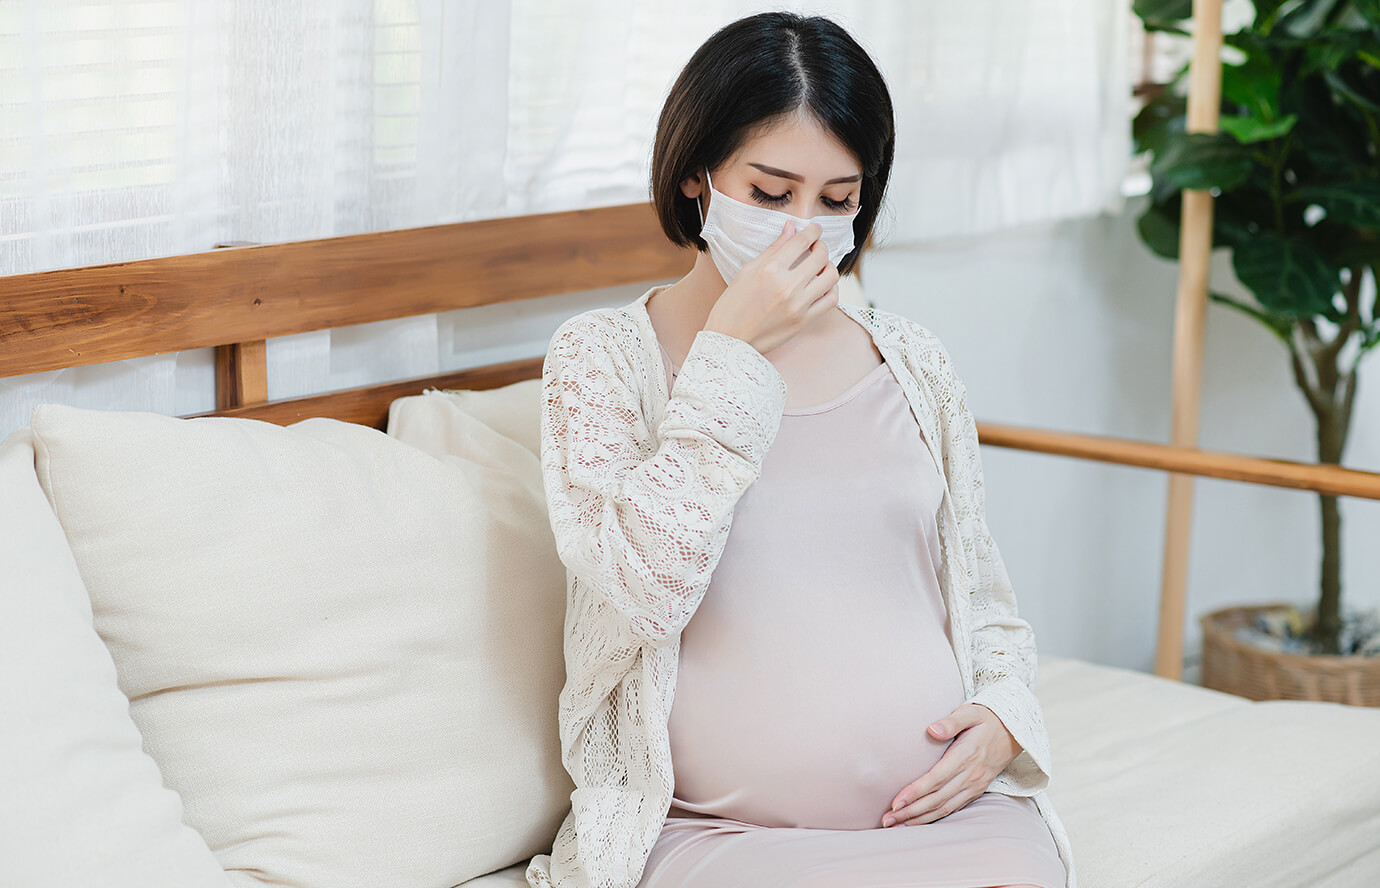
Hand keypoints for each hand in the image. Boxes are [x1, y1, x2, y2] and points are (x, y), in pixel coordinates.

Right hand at [703, 220, 840, 355]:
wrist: (729, 341)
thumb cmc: (732, 305)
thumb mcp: (747, 272)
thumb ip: (773, 249)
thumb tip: (790, 227)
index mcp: (769, 270)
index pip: (801, 242)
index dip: (812, 231)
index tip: (815, 229)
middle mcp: (786, 286)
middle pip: (820, 257)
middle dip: (821, 247)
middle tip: (817, 247)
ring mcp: (797, 305)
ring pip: (830, 277)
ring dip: (829, 267)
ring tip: (821, 267)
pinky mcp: (803, 321)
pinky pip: (830, 300)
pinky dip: (831, 288)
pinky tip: (822, 286)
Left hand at [880, 703, 1021, 827]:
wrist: (1014, 732)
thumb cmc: (987, 719)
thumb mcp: (971, 712)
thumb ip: (951, 721)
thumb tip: (931, 730)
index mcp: (966, 756)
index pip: (936, 779)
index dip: (915, 792)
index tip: (896, 802)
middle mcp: (970, 775)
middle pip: (937, 799)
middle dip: (911, 811)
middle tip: (887, 820)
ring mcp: (974, 785)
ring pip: (944, 808)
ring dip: (920, 819)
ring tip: (897, 825)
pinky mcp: (976, 790)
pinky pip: (954, 808)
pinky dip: (935, 818)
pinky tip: (919, 821)